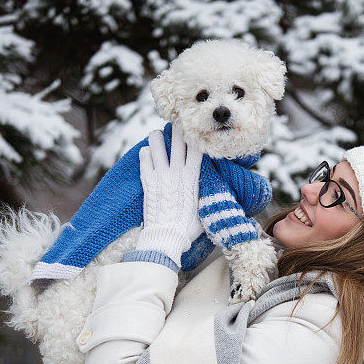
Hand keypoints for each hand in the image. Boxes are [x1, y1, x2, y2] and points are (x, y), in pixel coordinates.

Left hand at [136, 126, 202, 264]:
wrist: (166, 237)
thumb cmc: (188, 228)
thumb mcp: (205, 209)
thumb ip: (209, 194)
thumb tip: (219, 188)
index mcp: (193, 177)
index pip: (196, 147)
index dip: (195, 136)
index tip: (194, 130)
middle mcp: (176, 171)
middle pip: (178, 139)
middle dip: (178, 130)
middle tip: (177, 126)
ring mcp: (160, 174)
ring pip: (156, 142)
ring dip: (158, 137)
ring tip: (159, 139)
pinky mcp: (147, 180)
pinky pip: (143, 156)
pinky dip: (146, 153)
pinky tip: (149, 155)